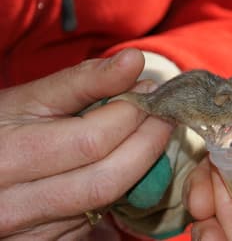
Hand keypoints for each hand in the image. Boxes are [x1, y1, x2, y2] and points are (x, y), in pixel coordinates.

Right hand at [0, 49, 173, 239]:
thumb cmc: (3, 127)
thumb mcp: (32, 99)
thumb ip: (83, 80)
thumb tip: (133, 61)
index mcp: (8, 156)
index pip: (91, 140)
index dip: (131, 115)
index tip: (150, 93)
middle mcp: (15, 204)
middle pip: (105, 178)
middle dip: (148, 143)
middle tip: (162, 116)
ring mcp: (32, 231)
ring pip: (107, 202)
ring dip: (143, 165)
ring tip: (151, 134)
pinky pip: (100, 218)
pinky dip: (123, 188)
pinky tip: (127, 163)